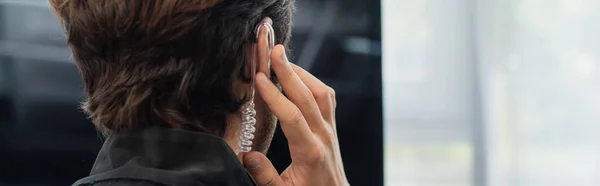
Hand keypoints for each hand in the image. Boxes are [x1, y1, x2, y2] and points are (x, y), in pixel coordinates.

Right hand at [243, 43, 348, 185]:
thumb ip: (264, 176)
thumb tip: (246, 155)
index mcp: (309, 152)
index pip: (292, 116)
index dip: (275, 95)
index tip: (259, 78)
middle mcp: (323, 136)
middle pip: (309, 96)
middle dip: (289, 71)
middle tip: (274, 51)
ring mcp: (330, 130)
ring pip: (321, 93)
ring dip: (302, 73)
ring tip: (281, 59)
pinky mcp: (331, 127)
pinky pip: (326, 98)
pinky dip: (311, 82)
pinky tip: (296, 76)